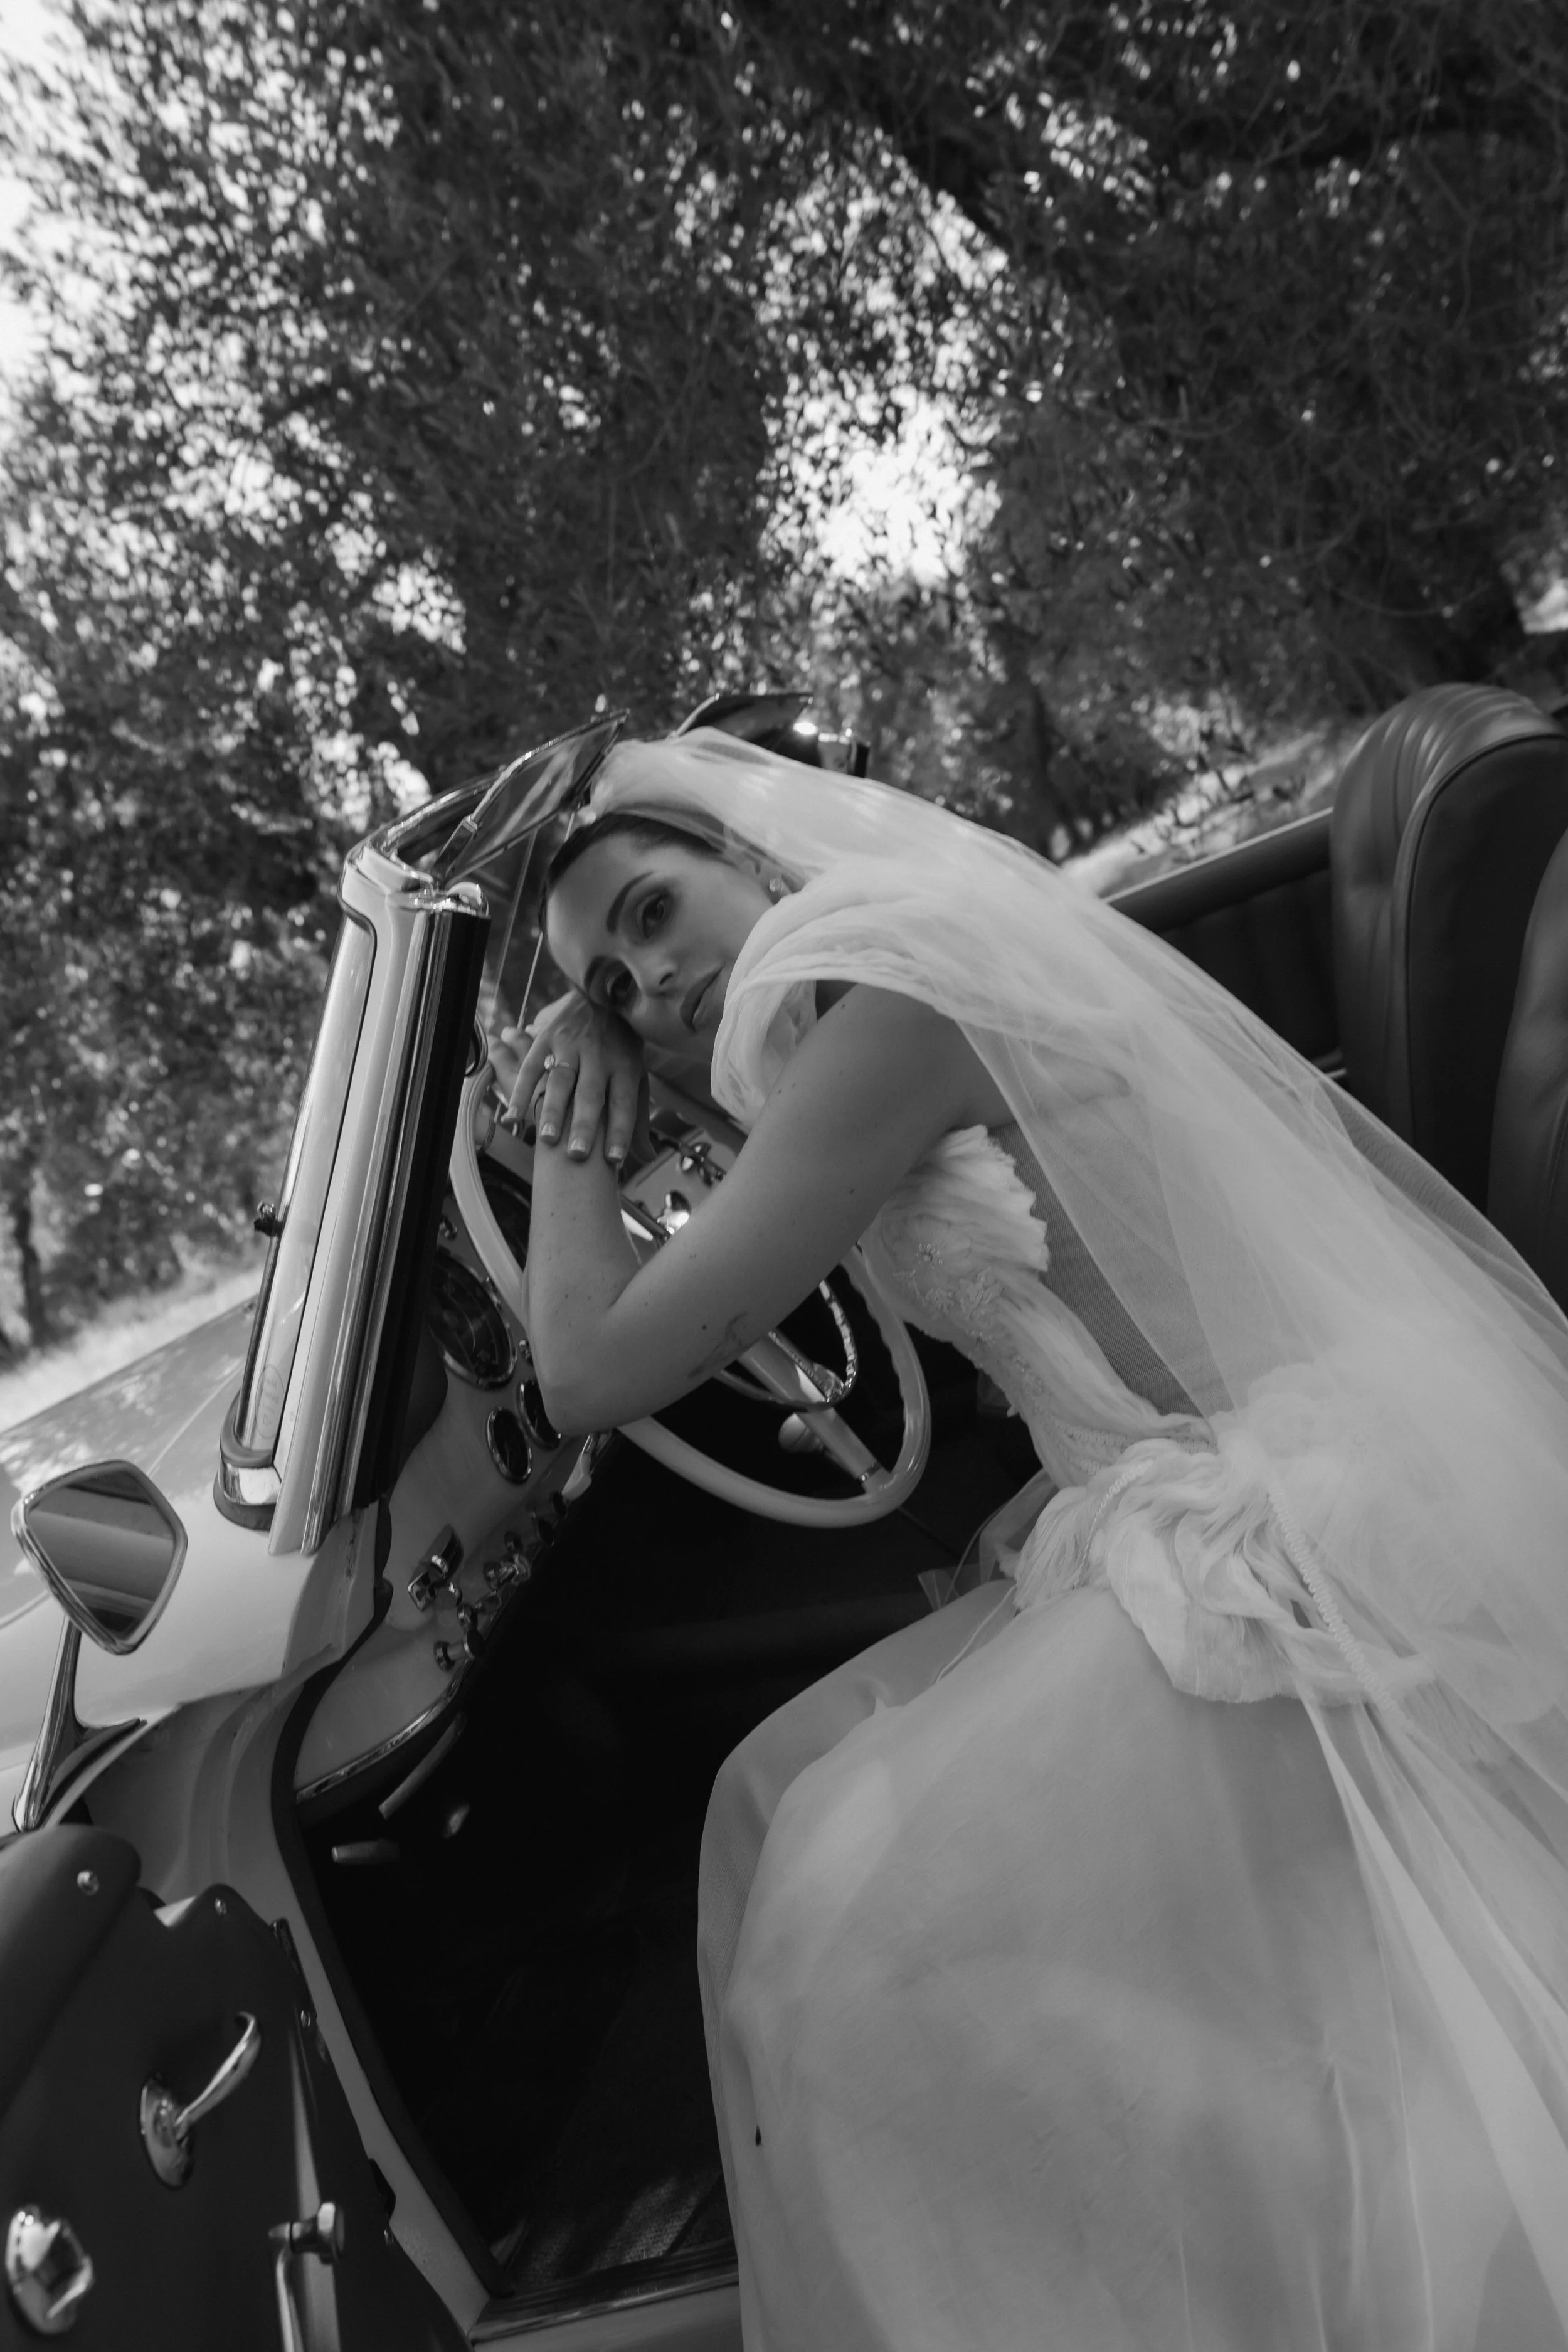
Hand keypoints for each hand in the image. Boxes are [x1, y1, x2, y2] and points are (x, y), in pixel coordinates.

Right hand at [501, 992, 647, 1166]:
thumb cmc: (623, 1042)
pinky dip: (521, 1091)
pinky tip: (513, 1116)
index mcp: (625, 1065)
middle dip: (585, 1126)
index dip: (621, 1131)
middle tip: (577, 1155)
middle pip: (592, 1096)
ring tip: (548, 1139)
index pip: (624, 1103)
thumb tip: (648, 1155)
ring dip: (554, 1111)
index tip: (615, 1159)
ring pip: (562, 1082)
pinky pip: (533, 1066)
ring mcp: (572, 1045)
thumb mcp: (636, 1073)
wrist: (604, 989)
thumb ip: (638, 1116)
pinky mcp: (548, 1037)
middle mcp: (600, 1056)